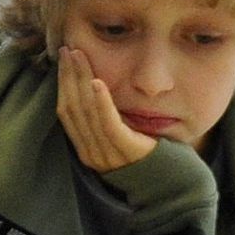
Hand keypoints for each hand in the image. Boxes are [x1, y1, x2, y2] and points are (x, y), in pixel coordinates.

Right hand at [53, 51, 152, 170]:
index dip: (62, 83)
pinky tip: (97, 82)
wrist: (172, 184)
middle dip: (68, 76)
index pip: (67, 112)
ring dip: (81, 80)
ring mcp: (107, 154)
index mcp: (86, 149)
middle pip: (72, 108)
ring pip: (87, 112)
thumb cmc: (149, 155)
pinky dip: (101, 102)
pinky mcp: (126, 150)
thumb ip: (107, 118)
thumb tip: (95, 86)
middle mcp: (91, 153)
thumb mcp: (121, 134)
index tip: (63, 58)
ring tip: (79, 57)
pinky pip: (108, 124)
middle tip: (67, 50)